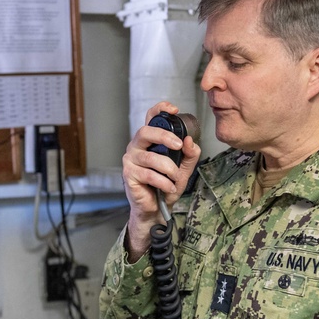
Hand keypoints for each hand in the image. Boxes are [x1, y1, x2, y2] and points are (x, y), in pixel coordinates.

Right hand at [121, 101, 201, 257]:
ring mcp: (130, 159)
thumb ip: (189, 155)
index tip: (174, 109)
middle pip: (146, 131)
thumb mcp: (183, 169)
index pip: (151, 118)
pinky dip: (163, 182)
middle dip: (165, 137)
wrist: (156, 208)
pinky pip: (149, 174)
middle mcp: (137, 146)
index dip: (160, 109)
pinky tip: (168, 187)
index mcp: (150, 140)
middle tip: (179, 145)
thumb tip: (190, 141)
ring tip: (175, 179)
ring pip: (151, 157)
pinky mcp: (128, 174)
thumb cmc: (166, 185)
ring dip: (169, 169)